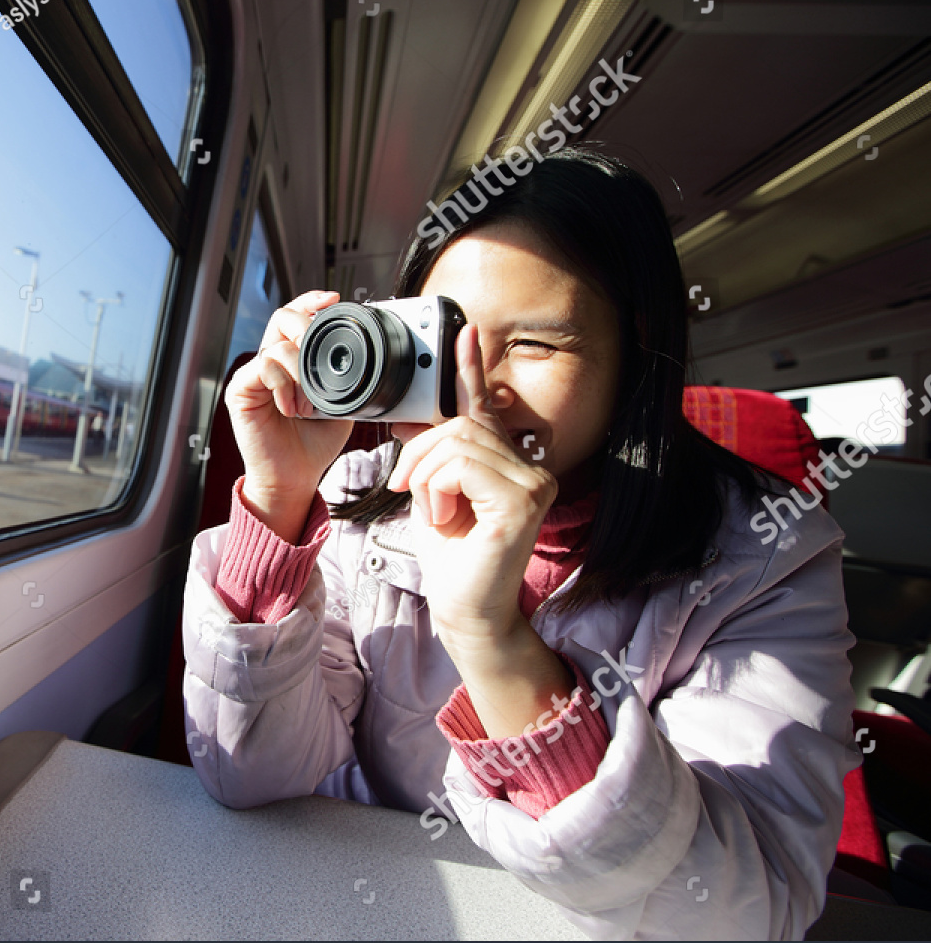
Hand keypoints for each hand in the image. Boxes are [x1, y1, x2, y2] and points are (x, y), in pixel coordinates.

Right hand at [225, 291, 353, 540]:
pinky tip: (291, 408)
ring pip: (276, 345)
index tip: (333, 300)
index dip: (311, 301)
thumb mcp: (341, 401)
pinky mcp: (240, 391)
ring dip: (300, 371)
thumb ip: (345, 375)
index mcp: (291, 360)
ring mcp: (252, 375)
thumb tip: (365, 352)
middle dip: (307, 328)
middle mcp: (270, 362)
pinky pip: (263, 367)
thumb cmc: (314, 443)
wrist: (296, 476)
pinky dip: (283, 385)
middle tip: (320, 354)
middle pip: (282, 318)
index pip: (296, 317)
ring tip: (307, 403)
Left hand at [387, 323, 569, 735]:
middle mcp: (531, 469)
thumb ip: (434, 457)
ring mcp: (533, 485)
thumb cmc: (452, 561)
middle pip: (460, 426)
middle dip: (420, 456)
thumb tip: (414, 418)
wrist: (464, 611)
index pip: (484, 409)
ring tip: (433, 511)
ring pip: (456, 444)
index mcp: (510, 464)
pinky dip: (437, 489)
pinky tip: (444, 517)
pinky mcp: (522, 503)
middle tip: (409, 489)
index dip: (470, 370)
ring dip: (426, 477)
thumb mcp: (434, 495)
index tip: (464, 331)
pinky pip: (461, 467)